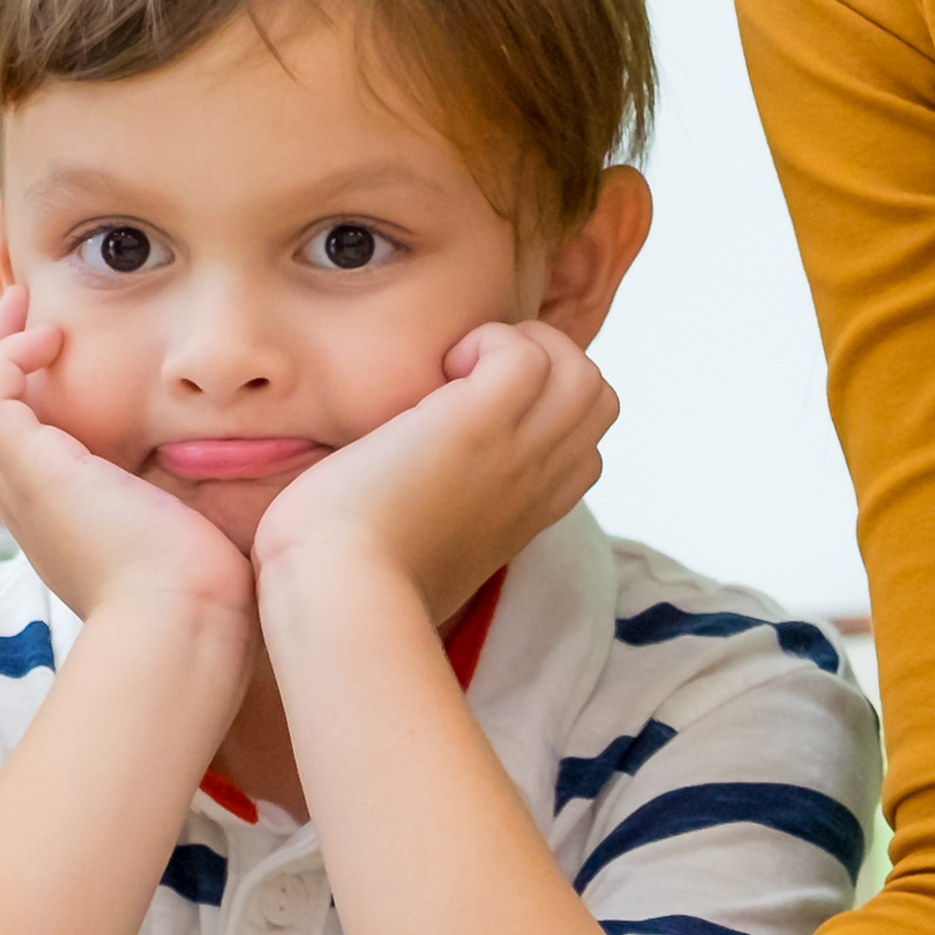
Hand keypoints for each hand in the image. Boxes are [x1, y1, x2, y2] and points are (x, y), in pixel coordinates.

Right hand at [0, 283, 251, 628]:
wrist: (185, 626)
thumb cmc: (205, 599)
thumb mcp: (187, 542)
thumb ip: (188, 510)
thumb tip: (231, 486)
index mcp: (58, 527)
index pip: (9, 456)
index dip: (18, 402)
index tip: (52, 355)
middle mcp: (28, 512)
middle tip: (24, 316)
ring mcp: (22, 494)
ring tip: (27, 309)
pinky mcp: (33, 474)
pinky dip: (5, 359)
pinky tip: (50, 338)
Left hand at [251, 321, 614, 627]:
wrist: (335, 593)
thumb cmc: (351, 582)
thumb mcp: (417, 559)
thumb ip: (436, 531)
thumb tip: (405, 517)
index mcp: (522, 516)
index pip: (584, 452)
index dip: (546, 412)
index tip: (480, 412)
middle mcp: (533, 485)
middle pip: (598, 401)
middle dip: (547, 363)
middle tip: (474, 376)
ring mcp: (514, 455)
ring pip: (583, 373)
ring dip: (524, 346)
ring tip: (459, 370)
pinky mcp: (476, 425)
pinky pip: (525, 355)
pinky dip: (488, 341)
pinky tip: (441, 369)